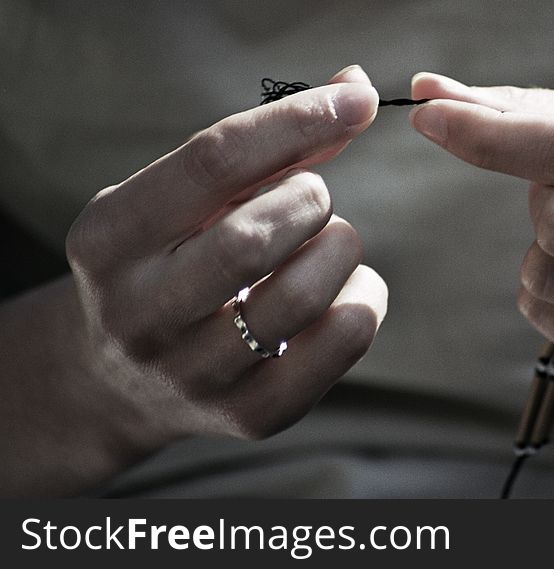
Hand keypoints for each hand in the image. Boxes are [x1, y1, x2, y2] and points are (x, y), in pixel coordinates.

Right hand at [65, 65, 387, 440]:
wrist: (124, 378)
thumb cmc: (168, 265)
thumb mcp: (183, 205)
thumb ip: (264, 151)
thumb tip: (353, 88)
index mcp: (109, 239)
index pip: (211, 163)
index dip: (294, 122)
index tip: (356, 101)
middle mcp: (139, 313)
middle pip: (254, 237)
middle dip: (310, 200)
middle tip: (313, 200)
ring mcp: (193, 373)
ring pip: (303, 294)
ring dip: (341, 248)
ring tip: (328, 244)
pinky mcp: (250, 415)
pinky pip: (342, 342)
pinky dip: (363, 299)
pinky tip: (343, 291)